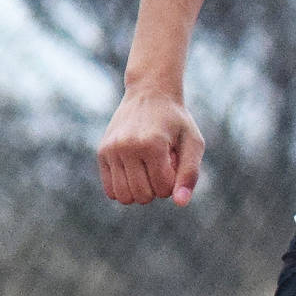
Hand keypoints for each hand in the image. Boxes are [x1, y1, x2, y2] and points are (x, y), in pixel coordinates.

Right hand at [99, 87, 203, 205]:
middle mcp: (127, 147)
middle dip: (156, 188)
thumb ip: (190, 173)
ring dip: (139, 191)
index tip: (174, 162)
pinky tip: (134, 171)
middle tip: (160, 164)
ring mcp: (111, 149)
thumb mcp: (193, 143)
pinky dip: (124, 189)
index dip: (173, 182)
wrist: (150, 92)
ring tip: (146, 168)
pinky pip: (110, 191)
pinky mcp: (102, 152)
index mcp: (152, 144)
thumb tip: (180, 203)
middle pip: (142, 196)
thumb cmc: (176, 121)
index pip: (163, 189)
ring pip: (124, 197)